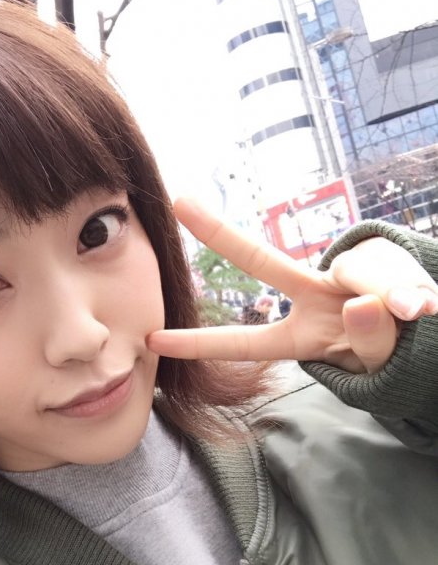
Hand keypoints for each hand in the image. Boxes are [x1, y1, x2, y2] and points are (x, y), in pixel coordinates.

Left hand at [147, 198, 437, 373]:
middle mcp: (315, 295)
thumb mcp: (375, 362)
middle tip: (179, 201)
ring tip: (414, 313)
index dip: (203, 343)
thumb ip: (370, 340)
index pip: (247, 341)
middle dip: (220, 235)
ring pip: (361, 270)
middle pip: (266, 261)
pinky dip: (416, 292)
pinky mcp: (383, 260)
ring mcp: (346, 276)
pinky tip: (426, 305)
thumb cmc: (392, 352)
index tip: (154, 340)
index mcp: (301, 335)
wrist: (432, 333)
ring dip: (391, 292)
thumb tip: (362, 302)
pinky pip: (400, 272)